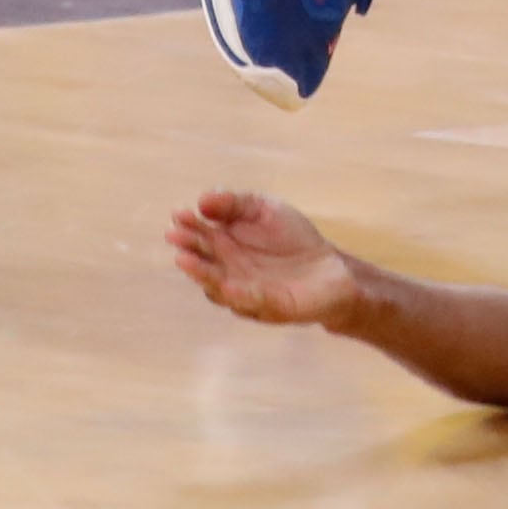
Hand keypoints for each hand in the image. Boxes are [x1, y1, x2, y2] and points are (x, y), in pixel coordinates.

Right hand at [167, 190, 363, 328]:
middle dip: (189, 249)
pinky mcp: (272, 307)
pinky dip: (238, 294)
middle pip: (204, 263)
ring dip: (202, 275)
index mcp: (226, 248)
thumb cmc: (293, 239)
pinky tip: (226, 284)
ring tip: (186, 260)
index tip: (178, 215)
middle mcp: (230, 273)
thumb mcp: (263, 209)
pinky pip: (252, 302)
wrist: (331, 267)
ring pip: (219, 288)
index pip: (201, 239)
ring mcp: (247, 293)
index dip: (189, 227)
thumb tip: (201, 201)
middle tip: (176, 236)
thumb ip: (234, 203)